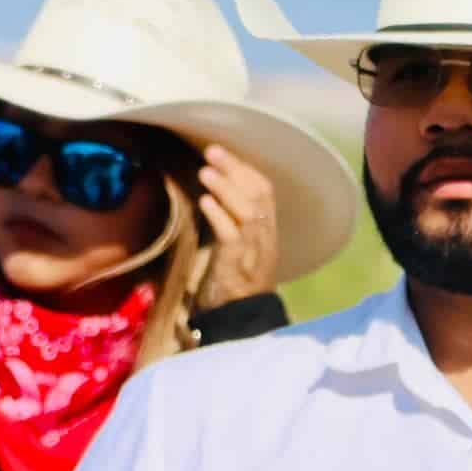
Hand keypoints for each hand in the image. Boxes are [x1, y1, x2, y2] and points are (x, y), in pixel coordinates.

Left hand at [194, 144, 283, 309]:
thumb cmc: (232, 284)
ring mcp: (253, 250)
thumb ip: (229, 222)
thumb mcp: (236, 249)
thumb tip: (207, 194)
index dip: (246, 169)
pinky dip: (218, 215)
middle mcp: (264, 237)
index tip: (225, 154)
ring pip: (247, 210)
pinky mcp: (236, 264)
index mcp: (266, 232)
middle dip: (235, 169)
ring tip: (205, 171)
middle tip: (212, 150)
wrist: (238, 321)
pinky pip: (231, 234)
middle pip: (257, 194)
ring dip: (226, 187)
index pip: (264, 192)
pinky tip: (205, 201)